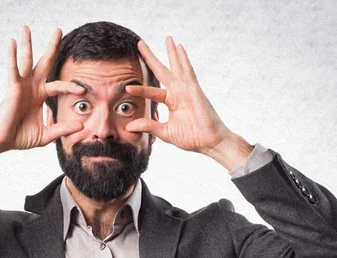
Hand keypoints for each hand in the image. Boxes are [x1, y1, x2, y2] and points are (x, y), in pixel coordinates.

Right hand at [0, 25, 85, 161]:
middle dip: (51, 47)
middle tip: (59, 30)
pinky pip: (13, 69)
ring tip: (27, 27)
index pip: (59, 86)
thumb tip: (81, 126)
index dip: (70, 87)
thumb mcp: (47, 134)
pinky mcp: (12, 88)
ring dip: (27, 44)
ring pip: (27, 60)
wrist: (4, 141)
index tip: (82, 90)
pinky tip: (13, 42)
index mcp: (40, 96)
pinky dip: (13, 56)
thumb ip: (62, 129)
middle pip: (44, 63)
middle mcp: (32, 87)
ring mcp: (22, 86)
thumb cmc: (21, 137)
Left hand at [124, 37, 233, 154]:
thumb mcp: (165, 132)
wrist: (209, 142)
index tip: (127, 88)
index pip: (152, 92)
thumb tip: (129, 127)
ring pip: (176, 66)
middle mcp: (178, 92)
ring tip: (167, 38)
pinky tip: (179, 47)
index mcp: (172, 102)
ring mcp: (187, 90)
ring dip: (171, 52)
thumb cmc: (191, 137)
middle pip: (161, 71)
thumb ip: (148, 126)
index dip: (140, 89)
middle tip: (140, 43)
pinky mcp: (195, 90)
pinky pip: (188, 72)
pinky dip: (184, 59)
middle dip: (151, 57)